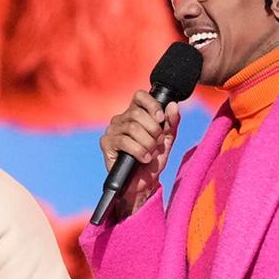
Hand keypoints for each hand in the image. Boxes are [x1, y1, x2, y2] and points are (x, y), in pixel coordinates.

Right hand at [99, 95, 180, 216]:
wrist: (143, 183)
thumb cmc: (153, 160)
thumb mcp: (167, 140)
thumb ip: (171, 123)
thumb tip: (172, 105)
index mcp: (135, 113)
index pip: (140, 96)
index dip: (152, 105)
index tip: (161, 119)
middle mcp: (121, 119)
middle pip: (138, 114)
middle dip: (153, 130)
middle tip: (157, 143)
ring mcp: (112, 130)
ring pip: (132, 128)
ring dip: (147, 143)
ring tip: (151, 153)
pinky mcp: (106, 143)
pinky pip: (124, 141)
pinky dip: (138, 151)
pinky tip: (143, 158)